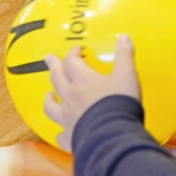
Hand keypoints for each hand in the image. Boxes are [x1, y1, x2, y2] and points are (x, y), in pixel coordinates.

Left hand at [43, 35, 140, 151]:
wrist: (113, 135)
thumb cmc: (119, 104)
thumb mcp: (126, 75)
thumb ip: (124, 56)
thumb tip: (124, 38)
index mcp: (83, 80)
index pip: (72, 62)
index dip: (73, 54)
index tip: (75, 50)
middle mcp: (71, 97)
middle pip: (57, 78)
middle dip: (53, 67)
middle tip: (49, 59)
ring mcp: (68, 118)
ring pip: (51, 106)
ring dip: (49, 99)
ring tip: (48, 95)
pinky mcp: (71, 137)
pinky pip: (61, 136)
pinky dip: (60, 134)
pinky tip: (61, 134)